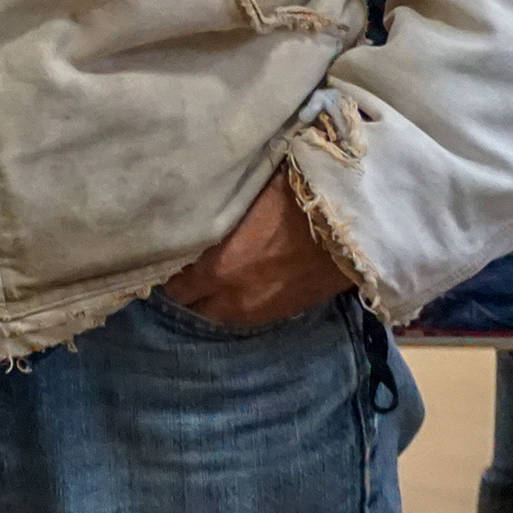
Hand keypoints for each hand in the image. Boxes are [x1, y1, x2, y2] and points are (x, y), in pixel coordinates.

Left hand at [161, 168, 352, 325]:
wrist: (356, 228)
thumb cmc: (299, 196)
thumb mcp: (246, 196)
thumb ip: (215, 210)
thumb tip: (189, 205)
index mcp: (218, 266)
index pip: (172, 284)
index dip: (161, 271)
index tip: (155, 257)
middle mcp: (233, 295)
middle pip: (189, 306)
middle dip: (181, 291)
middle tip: (176, 270)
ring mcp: (260, 309)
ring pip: (216, 315)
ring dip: (207, 300)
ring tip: (202, 281)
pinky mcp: (284, 313)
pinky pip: (244, 316)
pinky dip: (233, 304)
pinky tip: (233, 288)